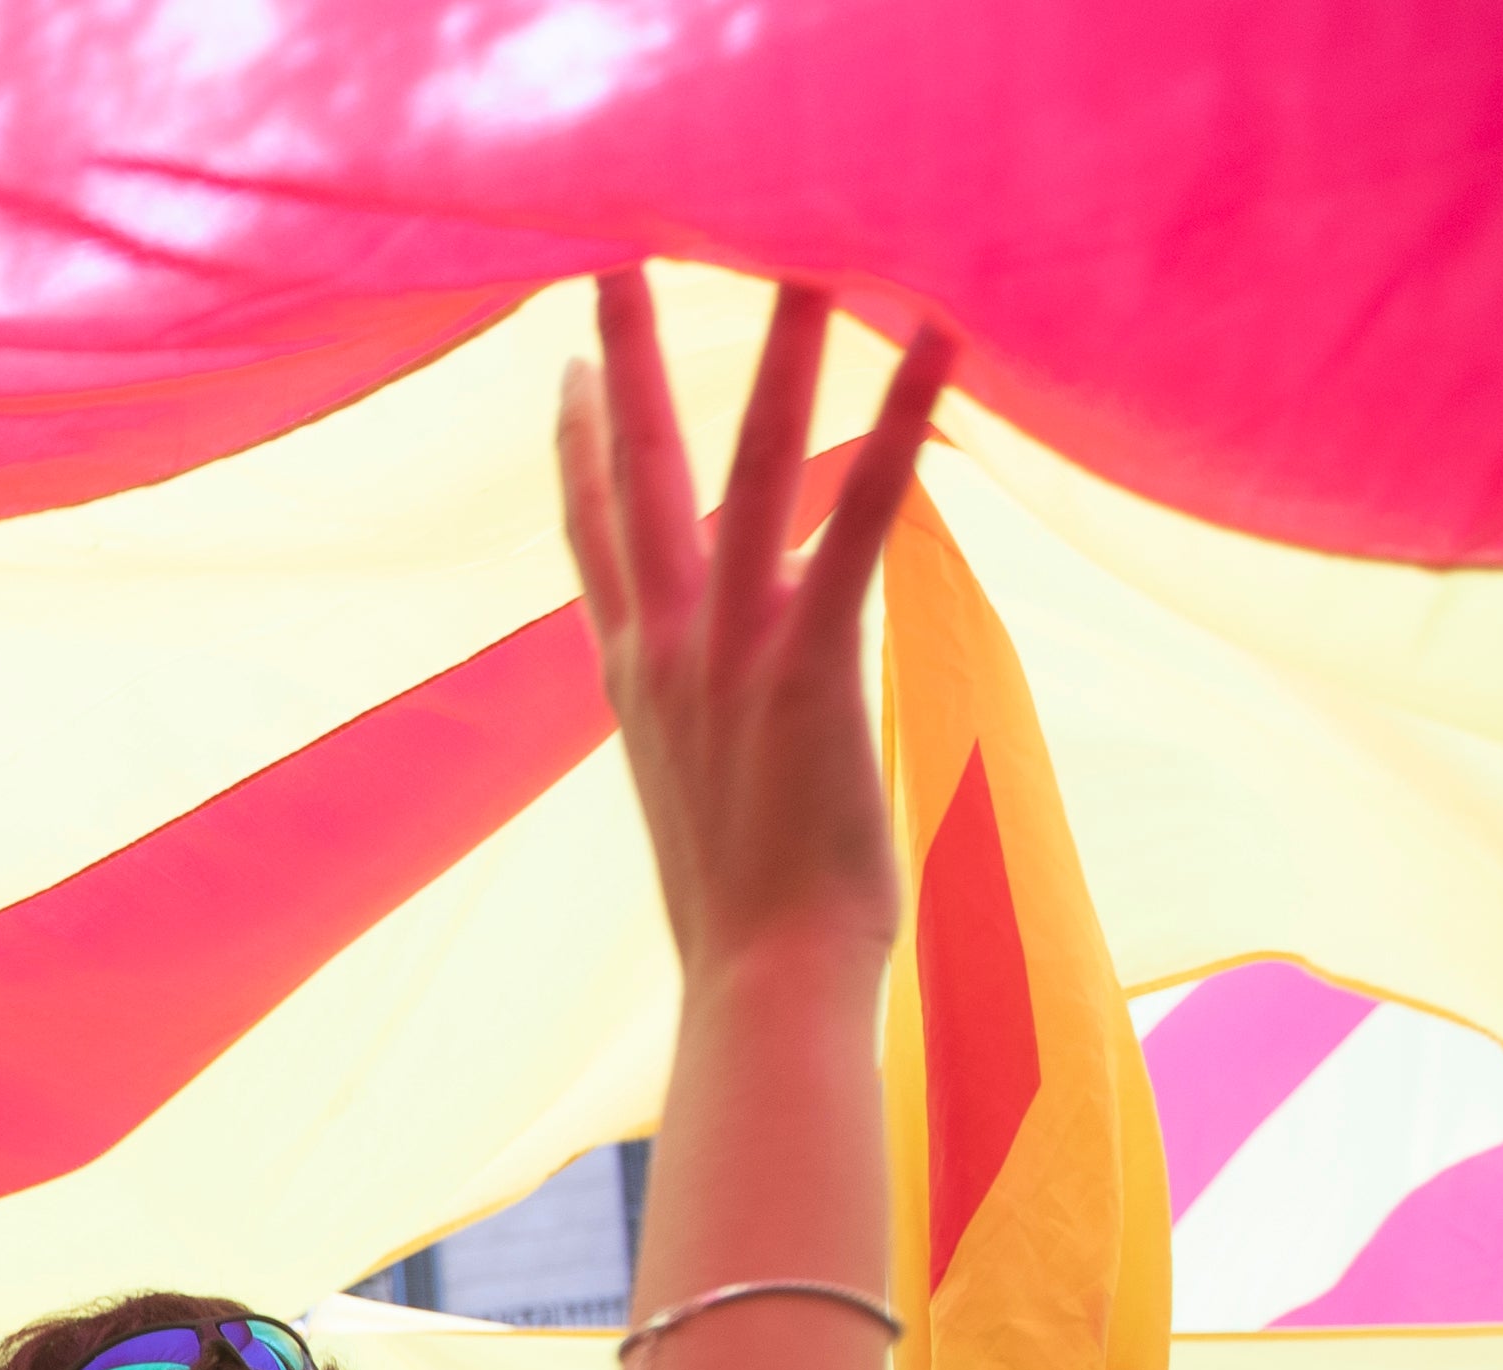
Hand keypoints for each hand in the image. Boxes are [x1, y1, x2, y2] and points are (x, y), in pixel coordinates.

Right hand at [556, 273, 954, 983]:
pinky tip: (932, 348)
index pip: (593, 541)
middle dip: (624, 361)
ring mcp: (730, 651)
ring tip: (803, 255)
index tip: (569, 371)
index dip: (575, 450)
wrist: (762, 982)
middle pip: (631, 474)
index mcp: (636, 684)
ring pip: (744, 464)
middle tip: (616, 259)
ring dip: (779, 351)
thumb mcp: (708, 808)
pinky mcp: (808, 662)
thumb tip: (738, 727)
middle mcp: (664, 650)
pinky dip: (897, 426)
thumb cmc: (751, 924)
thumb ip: (709, 739)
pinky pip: (857, 517)